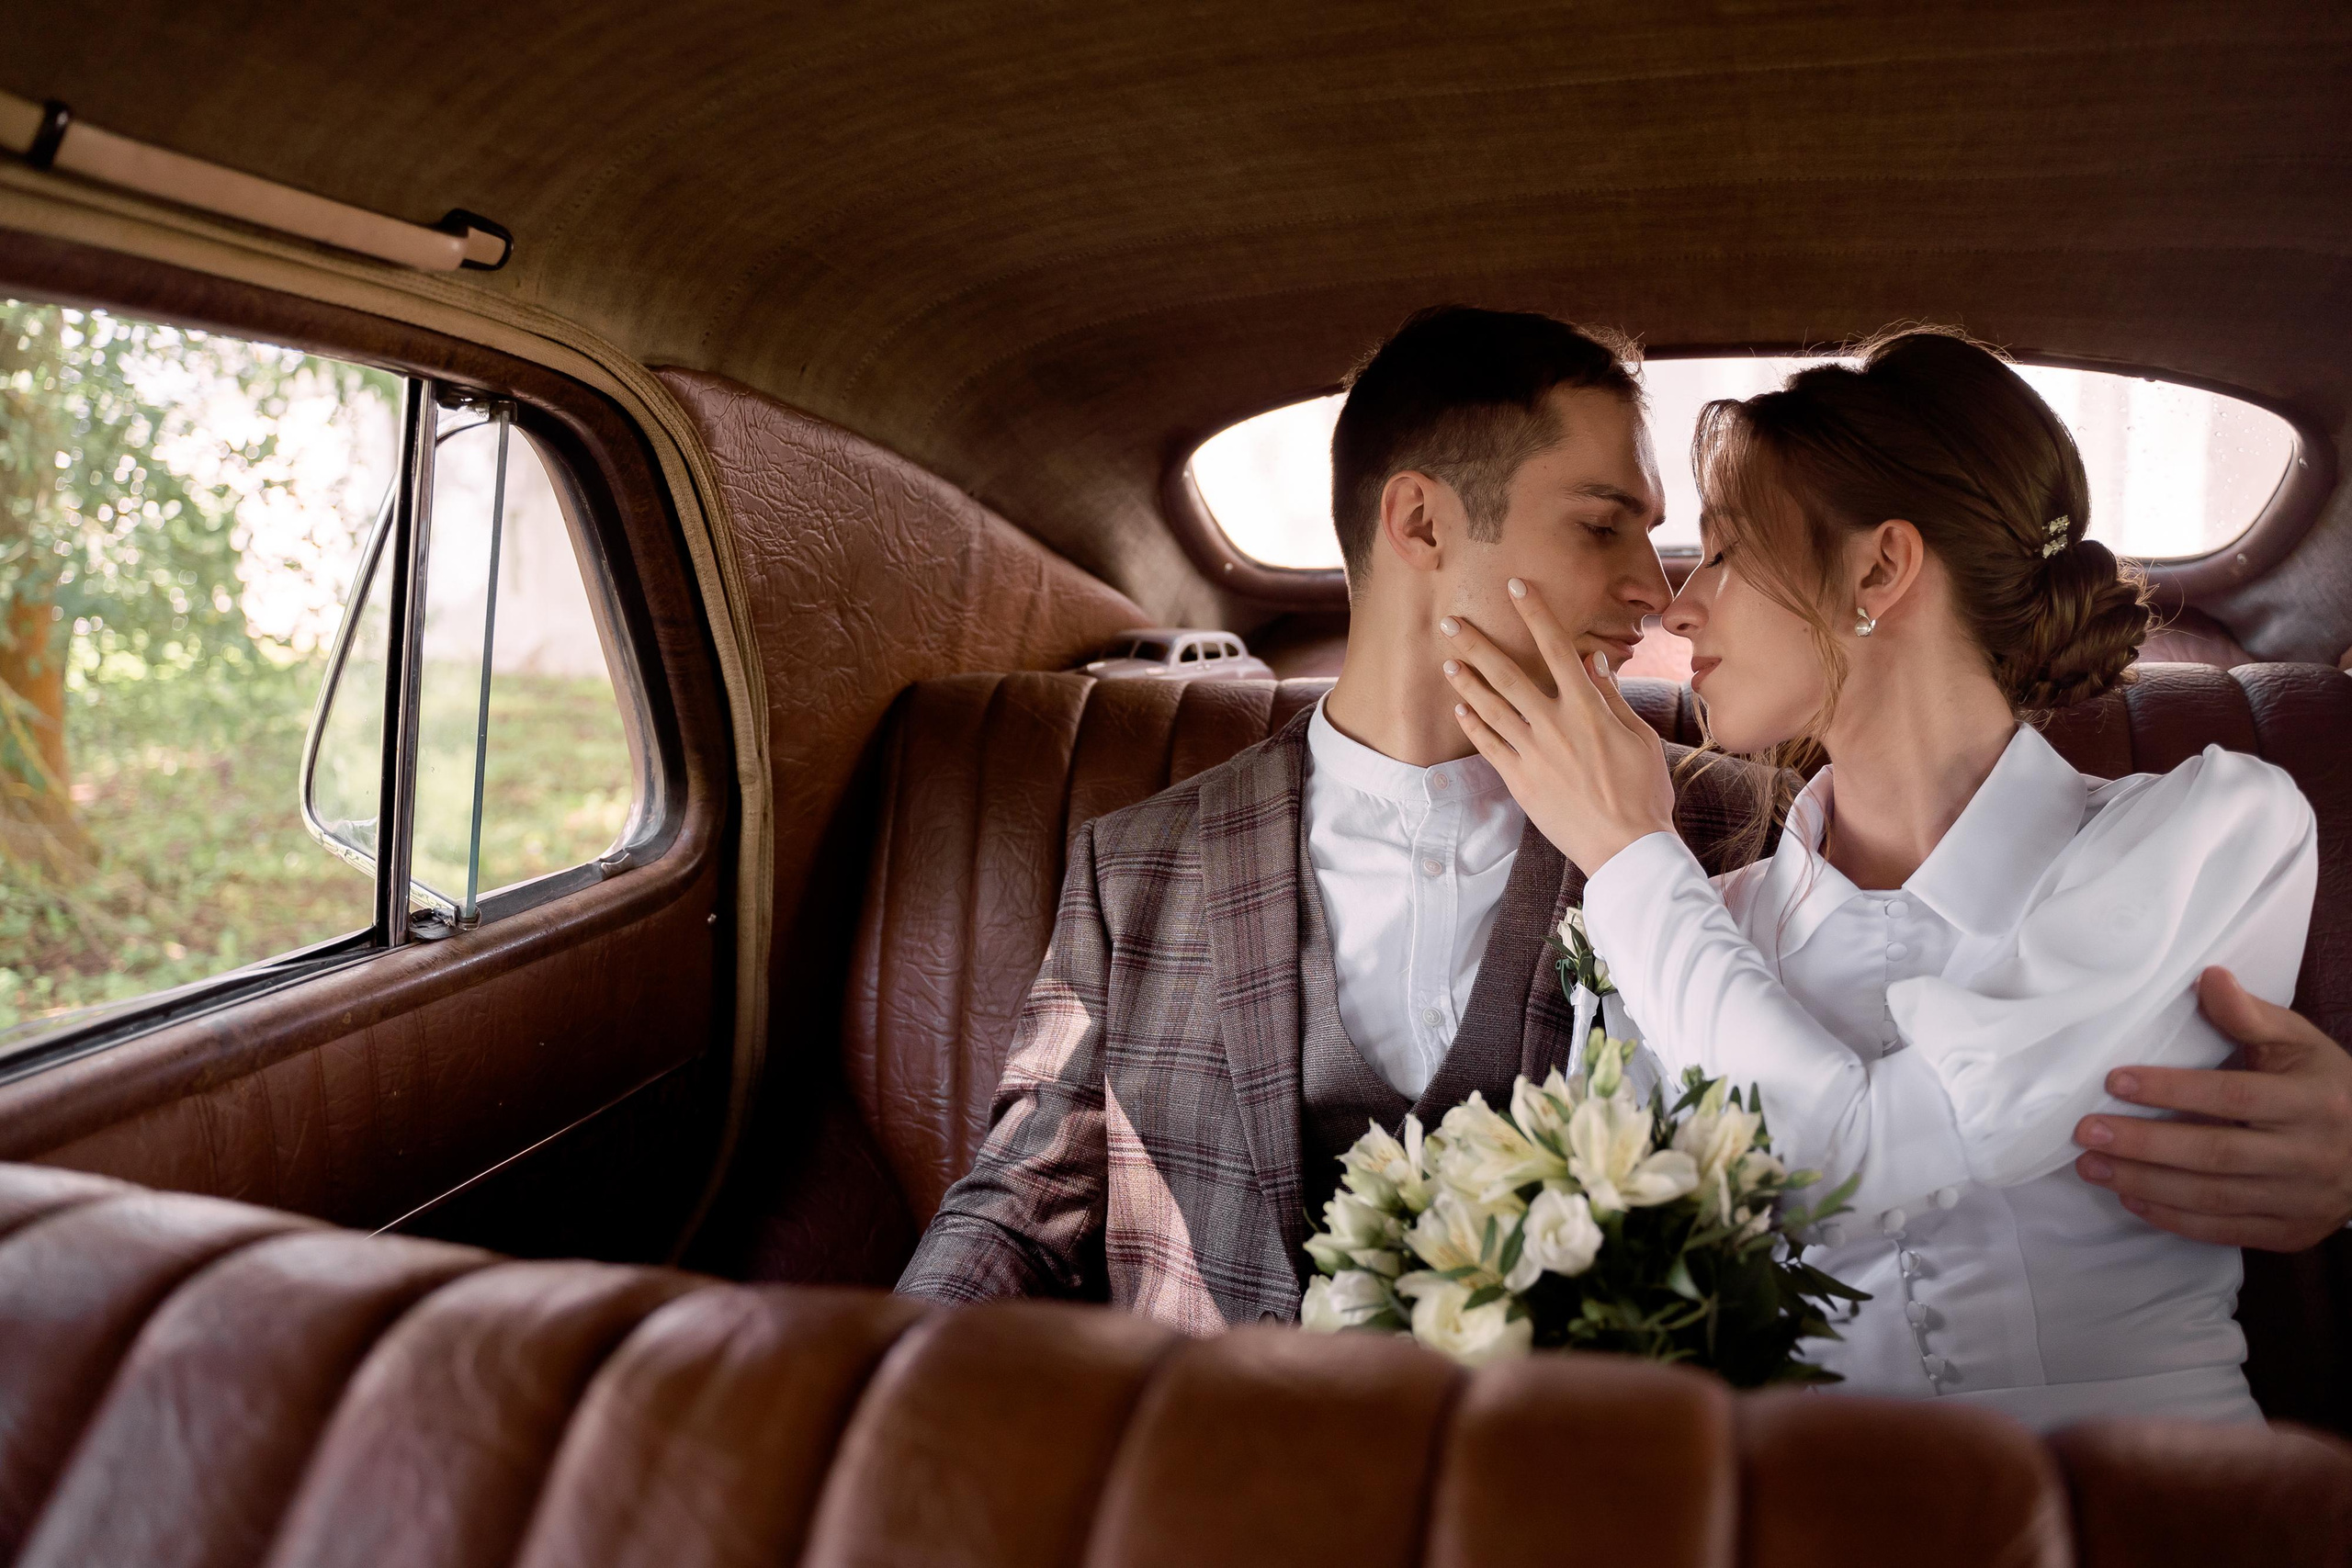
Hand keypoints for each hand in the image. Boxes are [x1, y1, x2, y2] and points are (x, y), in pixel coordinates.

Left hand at [1440, 577, 1676, 875]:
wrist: (1626, 846)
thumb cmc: (1643, 791)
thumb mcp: (1639, 738)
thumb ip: (1612, 697)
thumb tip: (1593, 660)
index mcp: (1588, 708)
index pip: (1557, 648)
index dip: (1535, 614)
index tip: (1517, 586)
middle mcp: (1555, 724)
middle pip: (1509, 674)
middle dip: (1478, 644)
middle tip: (1452, 621)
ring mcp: (1533, 752)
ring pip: (1490, 707)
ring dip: (1467, 681)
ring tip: (1447, 661)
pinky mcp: (1520, 780)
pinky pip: (1488, 746)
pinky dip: (1473, 724)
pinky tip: (1460, 707)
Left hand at [2073, 966, 2351, 1251]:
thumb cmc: (2325, 1087)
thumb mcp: (2300, 1043)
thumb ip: (2250, 1015)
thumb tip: (2209, 978)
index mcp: (2314, 1102)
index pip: (2231, 1096)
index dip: (2171, 1089)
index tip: (2115, 1081)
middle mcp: (2310, 1155)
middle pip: (2214, 1153)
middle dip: (2143, 1144)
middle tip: (2086, 1132)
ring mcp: (2301, 1200)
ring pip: (2212, 1197)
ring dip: (2144, 1183)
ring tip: (2091, 1166)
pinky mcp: (2291, 1232)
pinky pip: (2224, 1231)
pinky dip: (2173, 1219)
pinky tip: (2131, 1199)